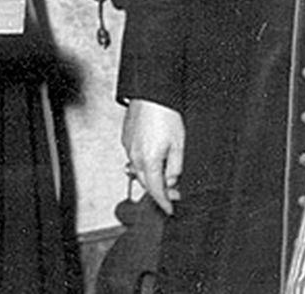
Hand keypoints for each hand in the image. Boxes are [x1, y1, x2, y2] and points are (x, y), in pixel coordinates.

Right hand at [122, 99, 184, 214]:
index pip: (156, 191)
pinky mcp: (126, 138)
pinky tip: (154, 157)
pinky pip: (134, 157)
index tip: (170, 210)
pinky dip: (144, 162)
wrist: (151, 94)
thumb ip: (175, 168)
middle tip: (174, 191)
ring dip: (151, 175)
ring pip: (138, 170)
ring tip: (165, 172)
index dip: (164, 203)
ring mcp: (128, 147)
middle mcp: (134, 157)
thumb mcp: (179, 145)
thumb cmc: (166, 115)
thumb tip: (171, 181)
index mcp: (149, 162)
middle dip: (159, 190)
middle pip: (146, 183)